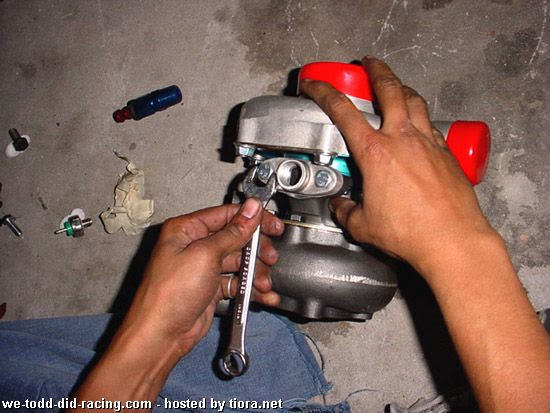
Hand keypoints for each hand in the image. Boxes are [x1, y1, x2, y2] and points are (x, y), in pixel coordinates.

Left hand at [70, 200, 283, 408]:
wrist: (161, 336)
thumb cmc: (169, 294)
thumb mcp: (205, 255)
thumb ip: (233, 232)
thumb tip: (252, 209)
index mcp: (186, 229)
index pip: (226, 214)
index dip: (252, 219)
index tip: (273, 225)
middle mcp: (194, 245)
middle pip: (236, 238)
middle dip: (256, 250)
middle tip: (269, 258)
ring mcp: (202, 268)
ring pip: (239, 262)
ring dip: (255, 273)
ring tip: (263, 284)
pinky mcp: (209, 288)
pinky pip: (236, 283)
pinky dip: (251, 289)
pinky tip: (263, 296)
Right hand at [301, 56, 495, 273]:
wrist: (452, 240)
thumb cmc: (411, 233)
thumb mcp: (364, 225)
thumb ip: (346, 211)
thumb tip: (340, 206)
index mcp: (376, 153)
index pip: (343, 111)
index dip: (324, 93)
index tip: (315, 86)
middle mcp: (403, 140)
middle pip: (389, 89)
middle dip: (376, 70)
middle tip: (369, 64)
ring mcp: (428, 143)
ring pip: (415, 101)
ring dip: (402, 88)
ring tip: (396, 86)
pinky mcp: (446, 153)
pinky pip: (431, 124)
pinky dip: (420, 116)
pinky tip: (417, 125)